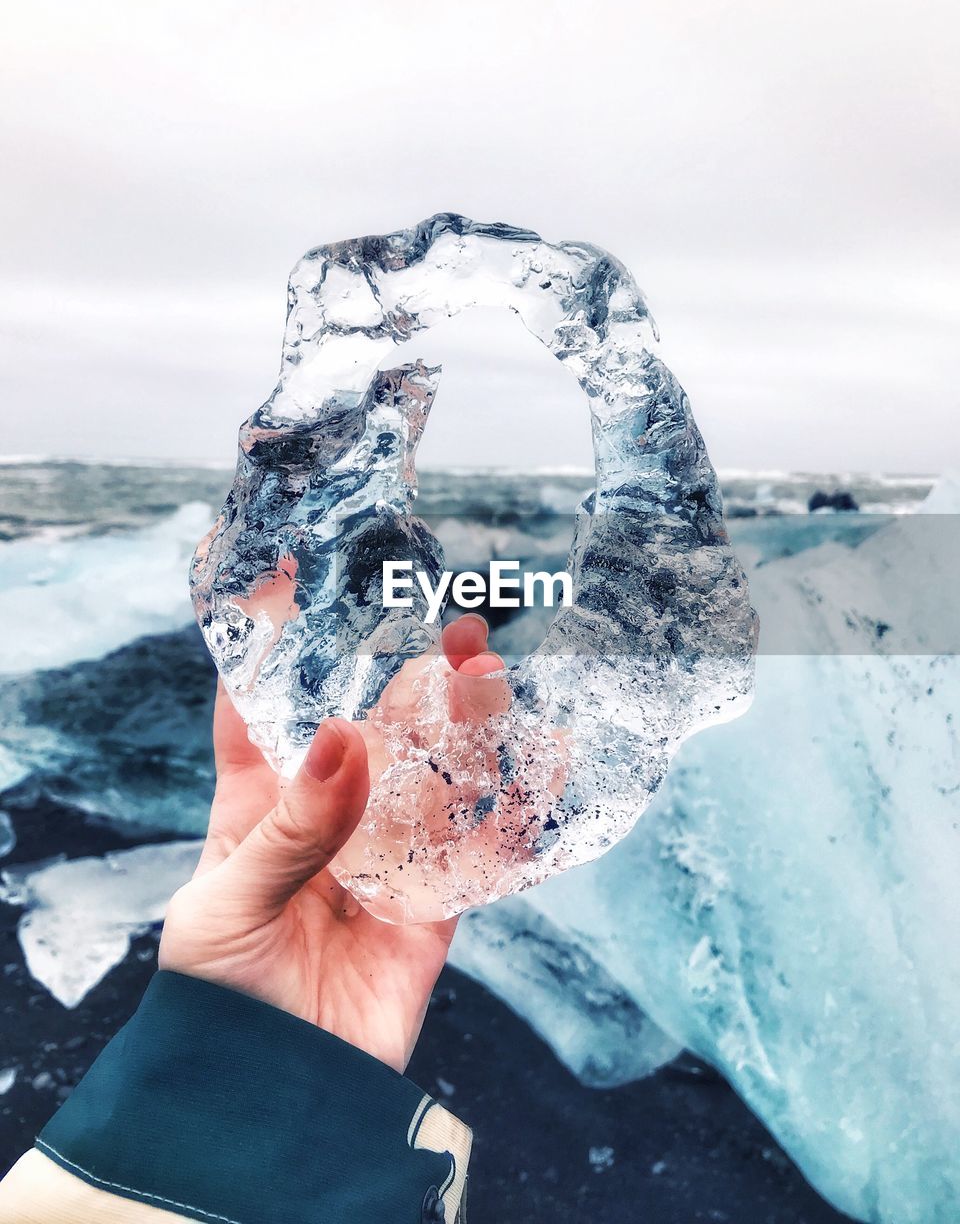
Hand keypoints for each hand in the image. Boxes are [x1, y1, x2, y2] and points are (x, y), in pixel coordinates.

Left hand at [158, 614, 500, 1072]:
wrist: (272, 1100)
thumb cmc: (218, 998)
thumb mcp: (230, 905)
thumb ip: (290, 828)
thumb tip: (348, 740)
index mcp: (257, 807)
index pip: (262, 714)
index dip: (276, 652)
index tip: (301, 581)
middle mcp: (327, 821)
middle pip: (374, 735)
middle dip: (407, 681)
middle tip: (449, 631)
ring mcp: (384, 861)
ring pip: (436, 780)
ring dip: (467, 730)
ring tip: (496, 676)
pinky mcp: (433, 907)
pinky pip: (482, 851)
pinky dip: (516, 809)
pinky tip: (544, 759)